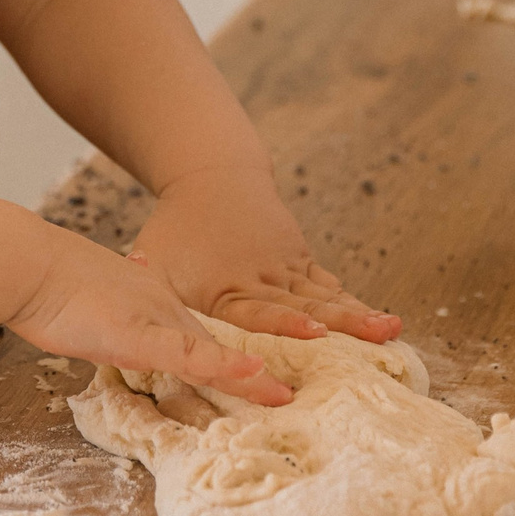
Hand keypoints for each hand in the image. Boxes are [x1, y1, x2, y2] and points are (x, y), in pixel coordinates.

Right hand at [5, 227, 295, 405]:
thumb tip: (140, 267)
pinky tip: (251, 371)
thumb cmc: (52, 280)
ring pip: (210, 353)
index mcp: (154, 308)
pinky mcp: (137, 334)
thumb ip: (124, 285)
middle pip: (215, 351)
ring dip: (249, 376)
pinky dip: (220, 365)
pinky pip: (186, 354)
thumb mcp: (100, 286)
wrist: (28, 264)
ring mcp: (153, 323)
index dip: (232, 362)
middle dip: (253, 376)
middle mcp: (162, 313)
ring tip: (285, 394)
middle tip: (290, 396)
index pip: (201, 340)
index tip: (263, 377)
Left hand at [129, 162, 401, 344]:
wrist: (213, 177)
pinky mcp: (301, 260)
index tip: (316, 334)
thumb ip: (144, 295)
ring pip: (327, 295)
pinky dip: (354, 304)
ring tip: (394, 330)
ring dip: (360, 315)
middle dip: (344, 324)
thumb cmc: (176, 230)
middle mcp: (264, 277)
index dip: (287, 325)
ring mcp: (287, 267)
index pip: (261, 311)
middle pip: (307, 306)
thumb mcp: (151, 261)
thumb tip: (120, 329)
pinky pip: (331, 286)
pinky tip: (381, 325)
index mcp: (229, 286)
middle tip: (378, 338)